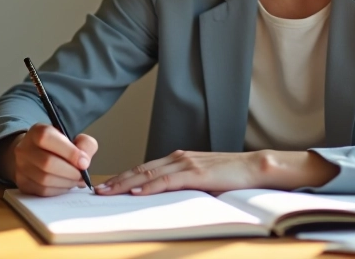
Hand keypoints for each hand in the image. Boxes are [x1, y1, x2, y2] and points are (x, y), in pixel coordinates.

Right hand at [11, 124, 97, 196]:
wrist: (36, 153)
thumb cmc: (59, 145)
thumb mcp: (75, 137)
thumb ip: (85, 145)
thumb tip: (84, 163)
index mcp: (37, 131)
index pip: (47, 138)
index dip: (68, 151)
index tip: (84, 163)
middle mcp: (24, 148)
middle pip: (47, 163)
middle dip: (70, 172)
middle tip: (81, 175)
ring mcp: (20, 166)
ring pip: (44, 180)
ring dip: (65, 183)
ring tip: (75, 180)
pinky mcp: (22, 183)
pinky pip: (42, 191)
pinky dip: (59, 190)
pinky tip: (65, 185)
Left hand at [98, 150, 339, 195]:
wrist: (256, 167)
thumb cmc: (232, 177)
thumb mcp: (203, 181)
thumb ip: (183, 185)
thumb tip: (163, 198)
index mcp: (180, 159)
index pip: (145, 168)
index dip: (124, 177)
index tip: (106, 187)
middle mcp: (179, 158)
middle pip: (141, 169)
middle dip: (117, 180)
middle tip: (98, 191)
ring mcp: (187, 163)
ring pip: (149, 173)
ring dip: (126, 183)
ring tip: (108, 192)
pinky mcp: (197, 172)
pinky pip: (168, 180)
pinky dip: (150, 185)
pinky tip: (137, 191)